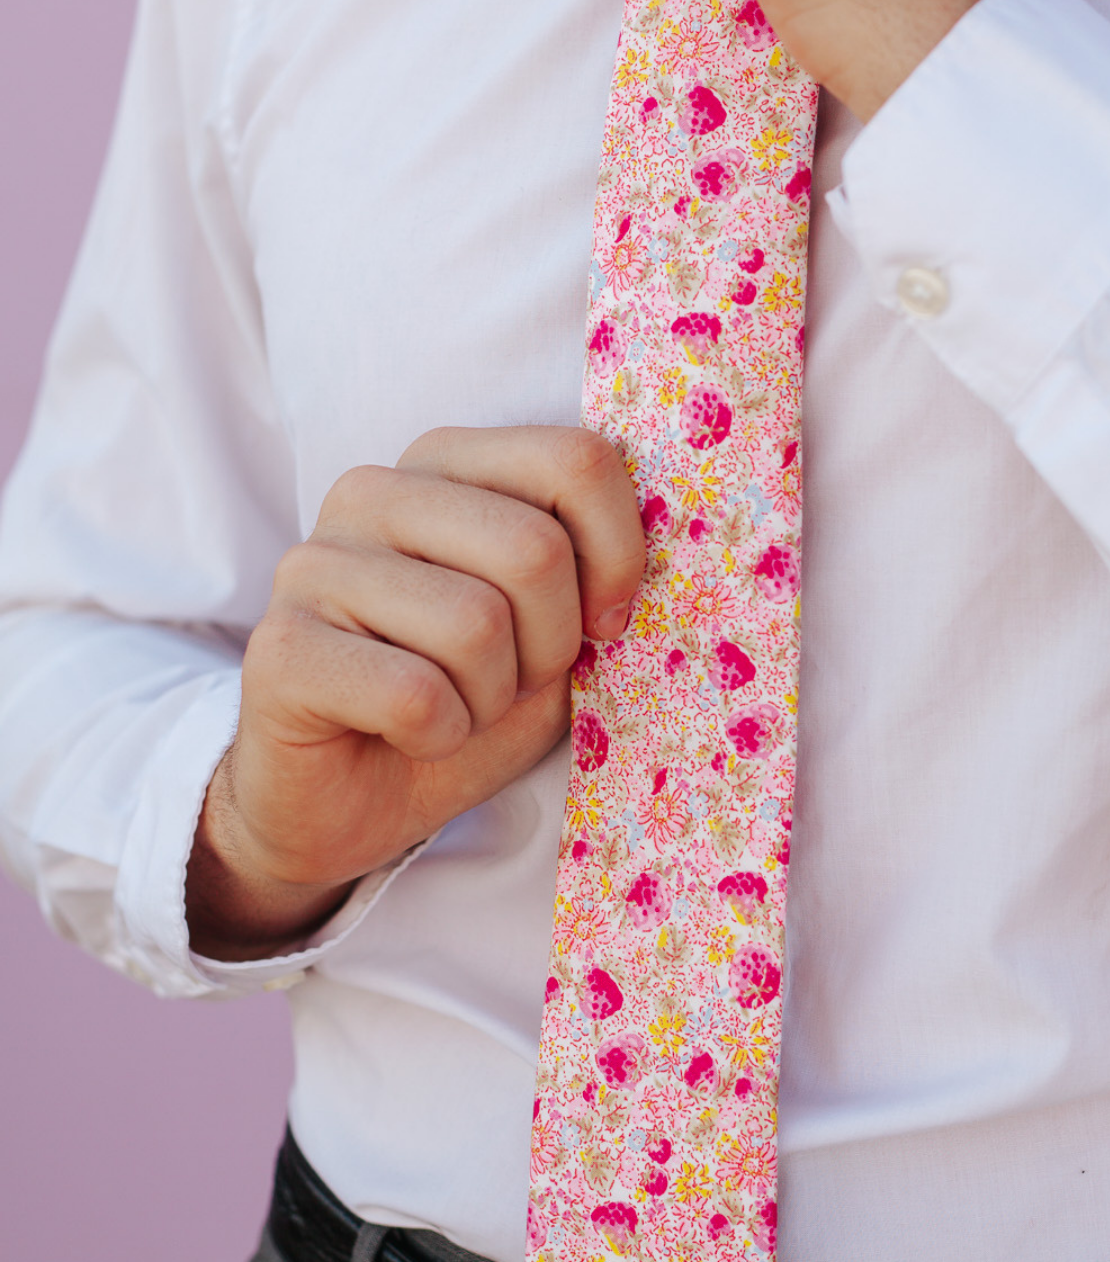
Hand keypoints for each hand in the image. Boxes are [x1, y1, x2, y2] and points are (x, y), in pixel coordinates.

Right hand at [187, 426, 645, 961]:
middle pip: (533, 550)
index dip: (617, 557)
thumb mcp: (555, 629)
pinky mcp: (280, 650)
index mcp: (446, 464)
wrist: (350, 802)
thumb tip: (677, 547)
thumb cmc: (464, 701)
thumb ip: (596, 573)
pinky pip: (416, 694)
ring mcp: (314, 564)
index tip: (603, 623)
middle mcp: (372, 492)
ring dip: (490, 698)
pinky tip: (408, 735)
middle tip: (510, 680)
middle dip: (550, 645)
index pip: (574, 460)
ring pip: (475, 625)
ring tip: (455, 706)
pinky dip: (440, 736)